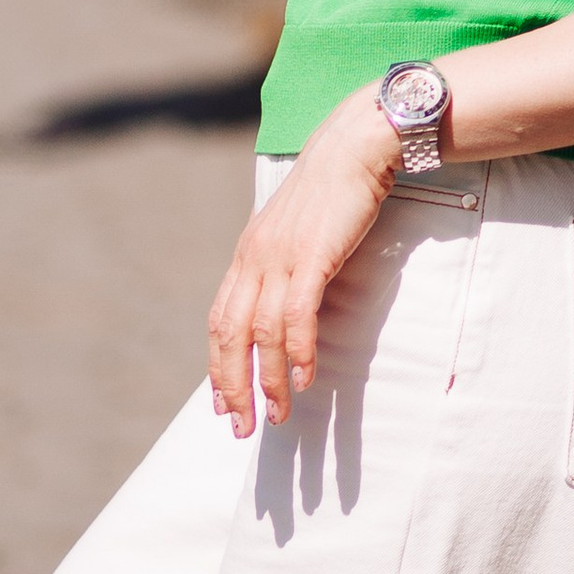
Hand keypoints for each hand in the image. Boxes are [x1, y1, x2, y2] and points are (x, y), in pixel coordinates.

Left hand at [206, 97, 398, 435]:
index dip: (218, 366)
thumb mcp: (296, 231)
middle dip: (233, 386)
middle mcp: (254, 259)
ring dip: (268, 379)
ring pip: (263, 333)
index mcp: (247, 255)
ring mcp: (280, 257)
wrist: (355, 145)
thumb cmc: (333, 189)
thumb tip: (288, 303)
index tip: (223, 403)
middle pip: (231, 335)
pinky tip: (304, 377)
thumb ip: (284, 264)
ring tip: (278, 414)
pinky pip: (297, 315)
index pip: (220, 320)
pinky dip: (298, 351)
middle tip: (242, 428)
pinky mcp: (311, 256)